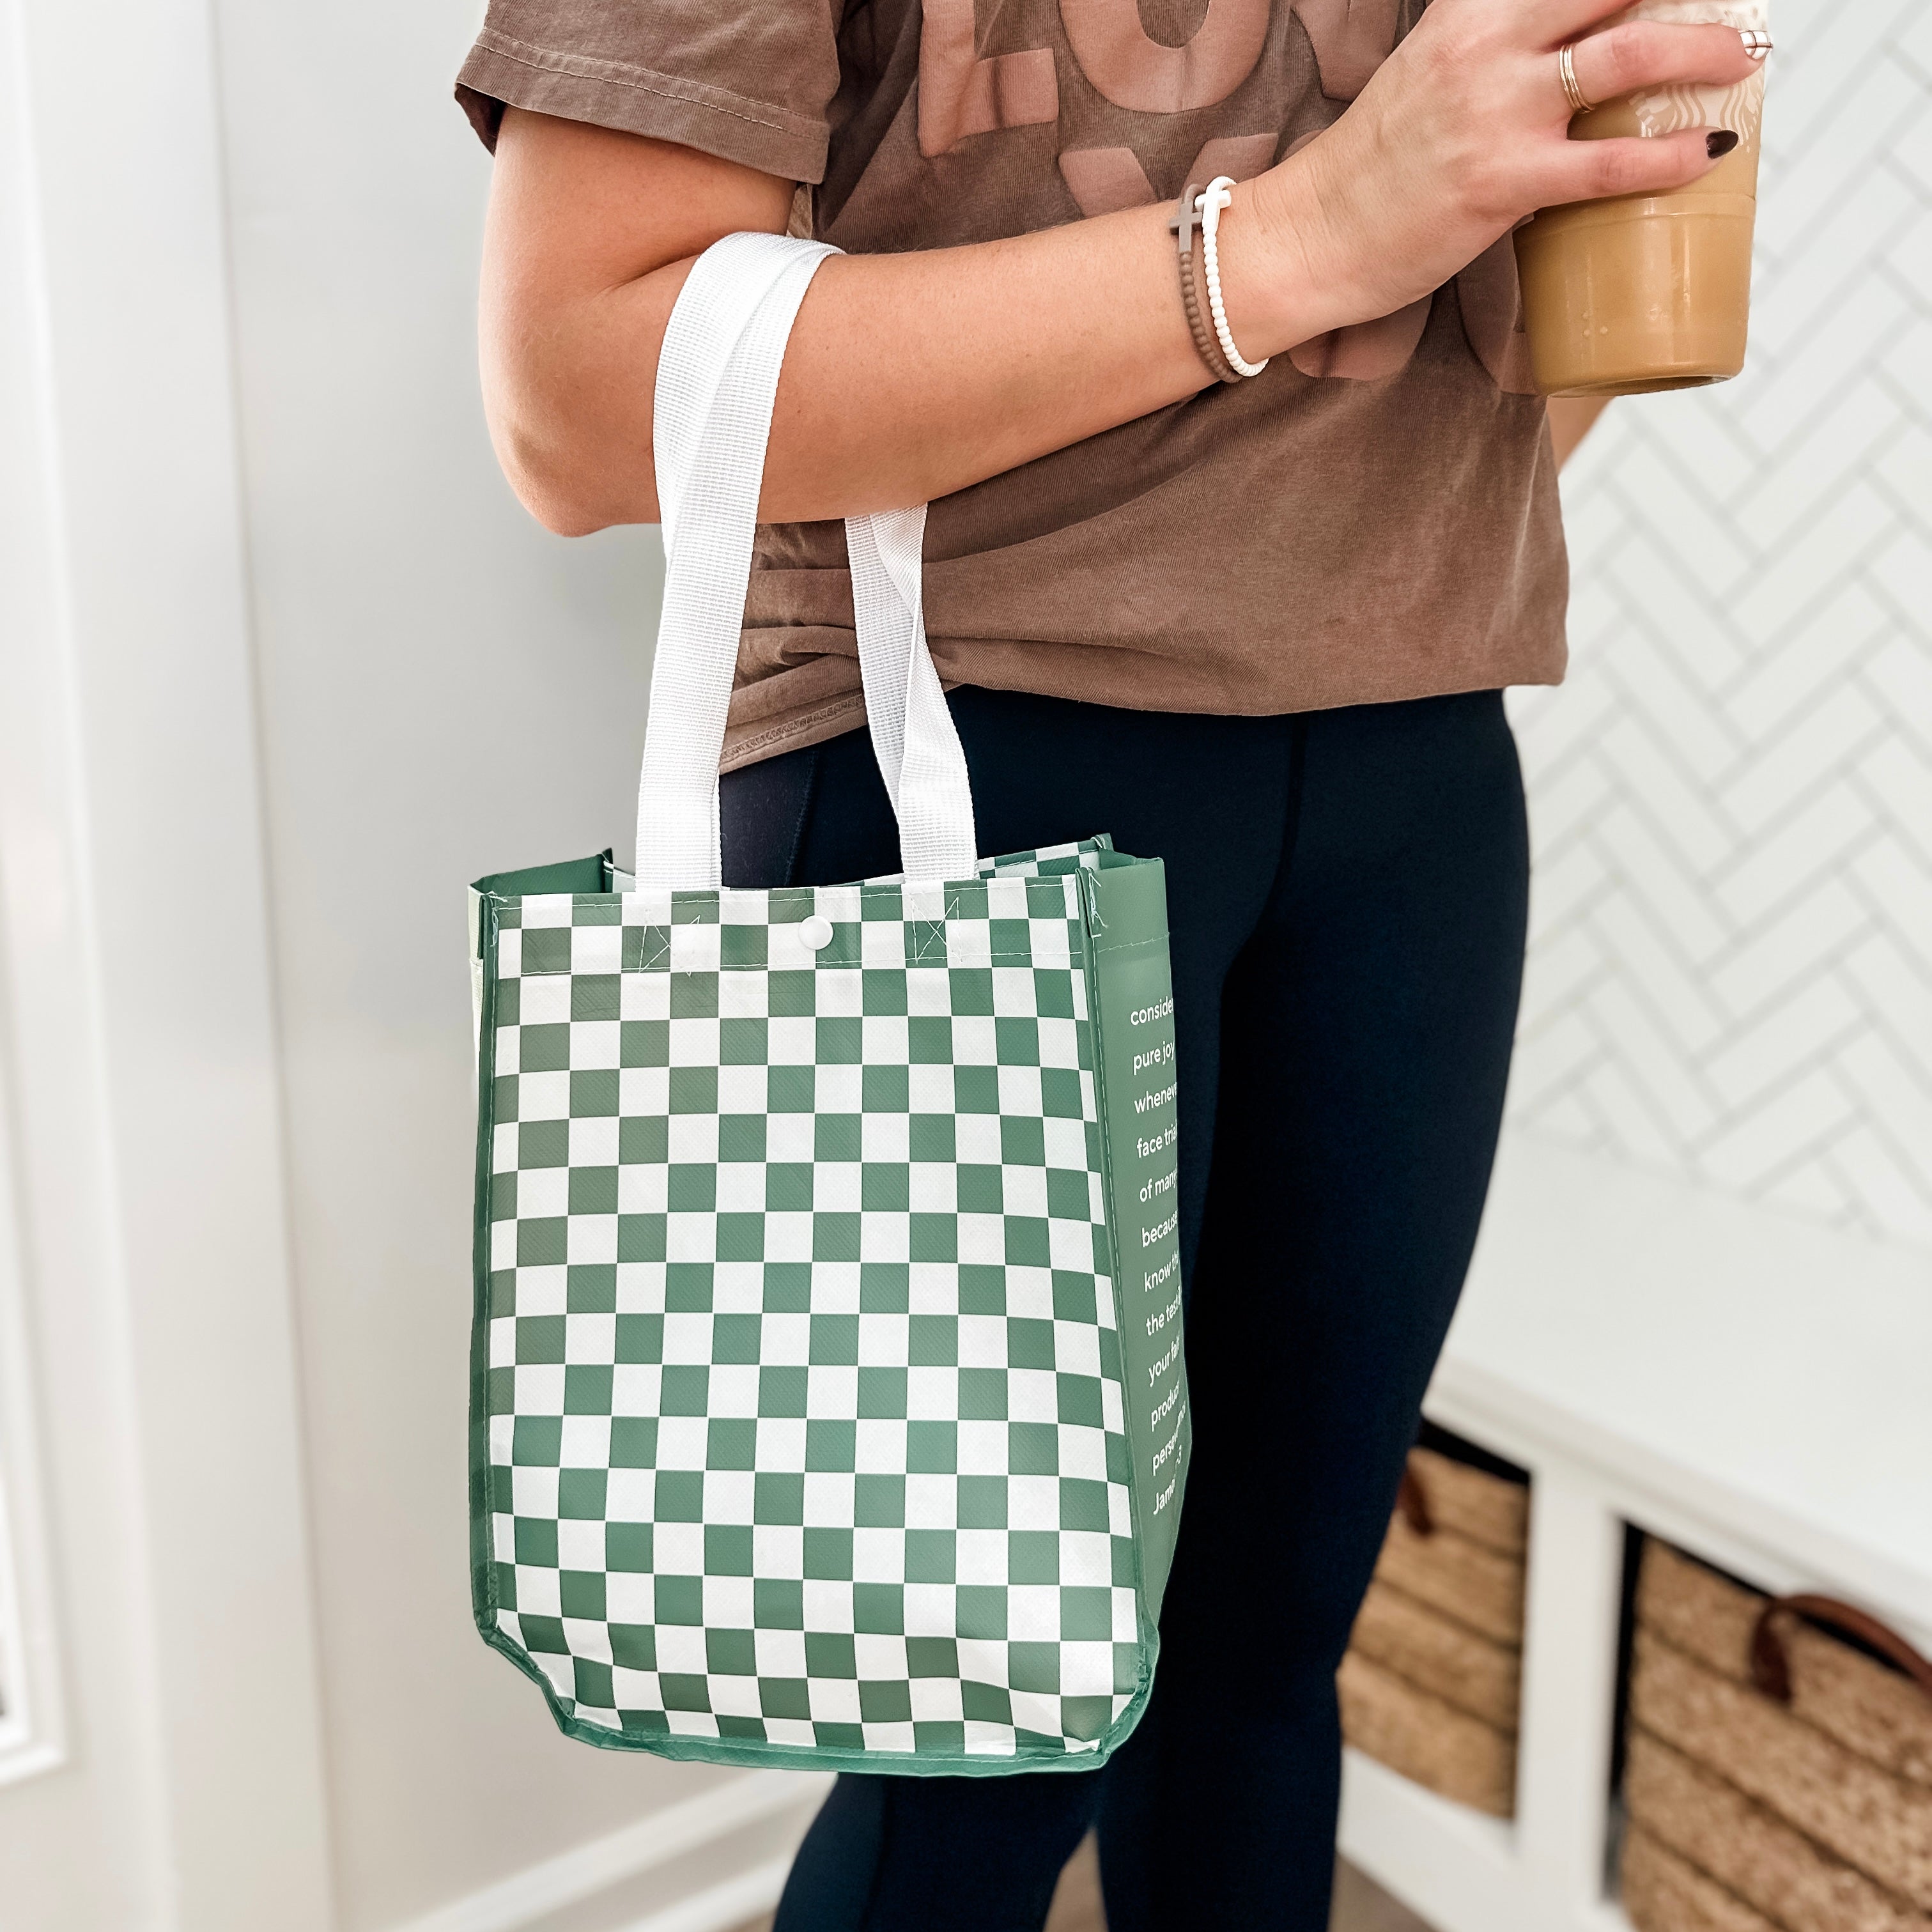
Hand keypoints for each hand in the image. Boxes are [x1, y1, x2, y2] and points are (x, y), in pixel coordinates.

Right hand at [1229, 0, 1761, 347]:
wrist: (1311, 235)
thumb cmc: (1375, 168)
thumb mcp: (1432, 73)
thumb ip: (1496, 49)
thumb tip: (1568, 52)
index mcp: (1468, 11)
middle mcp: (1486, 46)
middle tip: (1735, 3)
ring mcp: (1495, 114)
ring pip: (1628, 57)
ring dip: (1701, 52)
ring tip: (1742, 58)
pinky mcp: (1501, 184)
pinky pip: (1609, 163)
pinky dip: (1669, 156)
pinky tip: (1706, 151)